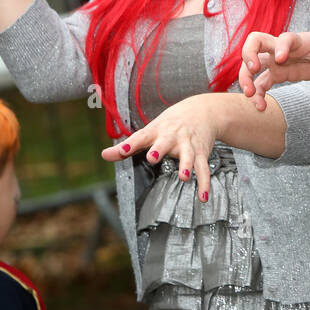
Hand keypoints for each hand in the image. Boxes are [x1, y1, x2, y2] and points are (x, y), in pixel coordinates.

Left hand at [101, 94, 220, 202]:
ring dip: (186, 166)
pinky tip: (203, 197)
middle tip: (152, 157)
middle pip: (165, 142)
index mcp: (156, 131)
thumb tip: (104, 155)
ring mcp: (188, 145)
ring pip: (188, 156)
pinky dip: (204, 183)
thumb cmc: (170, 124)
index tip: (121, 151)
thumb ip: (128, 146)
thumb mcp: (149, 131)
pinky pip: (203, 170)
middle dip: (159, 150)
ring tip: (184, 177)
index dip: (130, 144)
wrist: (202, 112)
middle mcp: (172, 137)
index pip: (140, 137)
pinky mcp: (201, 153)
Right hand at [239, 29, 309, 106]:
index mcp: (300, 41)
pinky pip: (261, 82)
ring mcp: (277, 60)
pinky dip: (258, 93)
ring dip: (247, 78)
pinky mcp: (278, 73)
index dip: (281, 46)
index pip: (286, 37)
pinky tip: (261, 107)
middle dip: (248, 54)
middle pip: (255, 41)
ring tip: (251, 96)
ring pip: (252, 63)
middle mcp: (283, 47)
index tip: (281, 58)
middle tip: (253, 70)